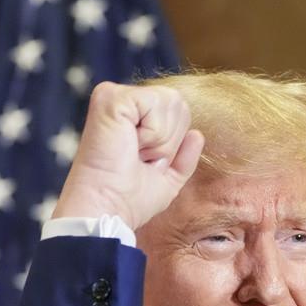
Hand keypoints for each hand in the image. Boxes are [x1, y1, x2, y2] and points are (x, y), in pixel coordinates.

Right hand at [54, 82, 204, 229]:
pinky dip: (152, 132)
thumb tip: (197, 134)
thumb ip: (184, 157)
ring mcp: (114, 96)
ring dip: (160, 139)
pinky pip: (156, 101)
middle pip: (178, 102)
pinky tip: (129, 145)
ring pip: (171, 101)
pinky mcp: (111, 97)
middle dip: (169, 140)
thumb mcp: (167, 180)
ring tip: (133, 153)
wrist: (108, 209)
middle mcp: (122, 100)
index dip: (172, 143)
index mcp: (132, 117)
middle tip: (139, 159)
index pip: (178, 111)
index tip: (145, 163)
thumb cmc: (129, 199)